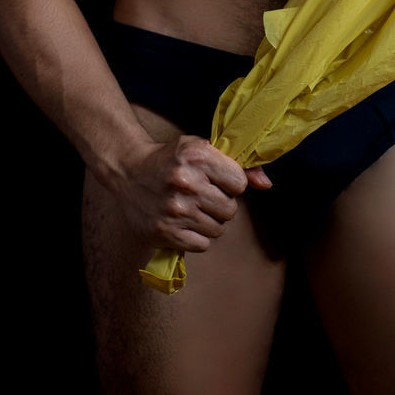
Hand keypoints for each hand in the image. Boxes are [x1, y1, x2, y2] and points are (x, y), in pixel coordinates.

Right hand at [115, 133, 271, 252]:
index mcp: (198, 156)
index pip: (240, 183)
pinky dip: (195, 237)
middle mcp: (187, 182)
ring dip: (208, 221)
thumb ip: (239, 165)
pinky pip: (202, 245)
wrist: (128, 171)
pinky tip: (182, 222)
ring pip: (218, 229)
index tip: (216, 180)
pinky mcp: (165, 232)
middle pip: (230, 209)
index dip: (231, 184)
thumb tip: (266, 185)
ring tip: (190, 208)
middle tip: (202, 195)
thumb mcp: (202, 149)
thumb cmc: (171, 159)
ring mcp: (175, 209)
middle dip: (220, 204)